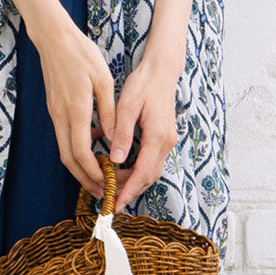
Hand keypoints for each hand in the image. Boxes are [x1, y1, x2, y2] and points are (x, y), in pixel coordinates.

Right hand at [28, 10, 116, 198]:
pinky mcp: (54, 108)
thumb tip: (114, 139)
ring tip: (99, 176)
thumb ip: (109, 112)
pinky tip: (94, 144)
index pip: (80, 152)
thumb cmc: (81, 54)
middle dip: (84, 179)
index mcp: (75, 110)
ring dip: (80, 167)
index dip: (93, 172)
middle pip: (68, 159)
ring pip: (64, 150)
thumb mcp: (103, 80)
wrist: (53, 38)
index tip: (107, 183)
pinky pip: (65, 136)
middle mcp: (61, 116)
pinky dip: (77, 148)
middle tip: (102, 192)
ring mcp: (55, 113)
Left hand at [91, 55, 178, 212]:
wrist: (161, 71)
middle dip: (129, 189)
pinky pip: (152, 160)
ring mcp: (167, 140)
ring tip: (112, 184)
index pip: (143, 173)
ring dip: (133, 180)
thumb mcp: (128, 105)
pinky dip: (137, 169)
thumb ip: (123, 133)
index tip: (115, 203)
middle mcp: (166, 142)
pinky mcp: (164, 137)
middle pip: (148, 176)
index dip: (129, 190)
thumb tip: (116, 159)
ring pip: (151, 170)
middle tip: (108, 196)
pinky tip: (121, 167)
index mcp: (157, 136)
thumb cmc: (143, 84)